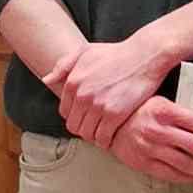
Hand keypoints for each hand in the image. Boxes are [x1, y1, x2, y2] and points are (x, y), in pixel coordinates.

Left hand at [46, 26, 173, 146]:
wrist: (145, 55)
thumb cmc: (117, 53)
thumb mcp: (85, 52)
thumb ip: (64, 66)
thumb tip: (47, 80)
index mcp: (72, 82)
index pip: (65, 112)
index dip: (75, 116)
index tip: (86, 116)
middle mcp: (82, 95)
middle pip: (74, 126)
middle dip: (84, 127)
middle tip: (96, 126)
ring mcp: (98, 106)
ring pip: (87, 134)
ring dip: (95, 135)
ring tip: (104, 131)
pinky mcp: (115, 114)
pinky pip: (103, 138)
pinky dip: (106, 140)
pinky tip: (112, 135)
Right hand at [111, 96, 192, 186]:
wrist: (105, 124)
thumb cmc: (139, 110)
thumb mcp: (161, 102)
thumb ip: (184, 112)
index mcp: (166, 111)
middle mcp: (159, 130)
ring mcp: (151, 149)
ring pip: (188, 164)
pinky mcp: (144, 164)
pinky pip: (173, 174)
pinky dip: (191, 177)